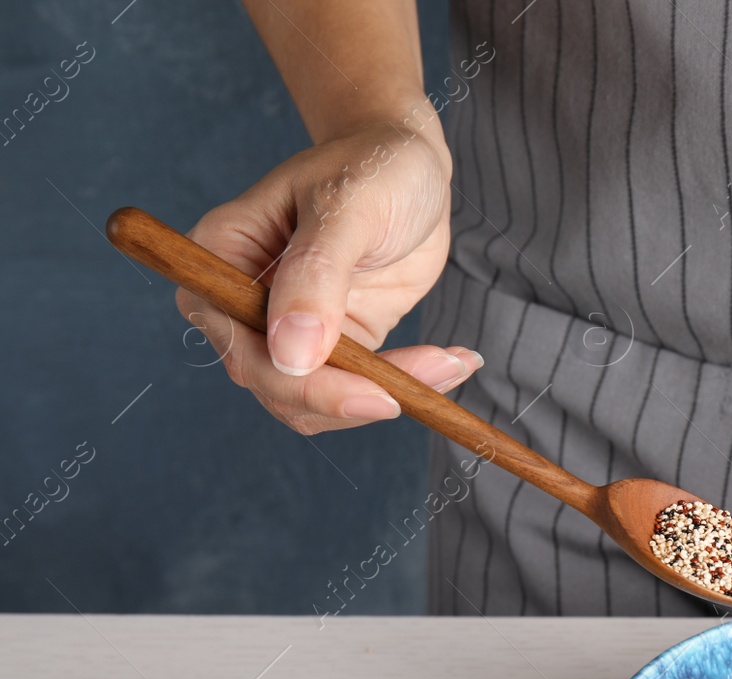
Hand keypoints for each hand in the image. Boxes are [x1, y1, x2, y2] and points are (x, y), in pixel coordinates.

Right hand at [178, 115, 479, 433]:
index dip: (303, 384)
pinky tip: (453, 363)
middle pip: (280, 388)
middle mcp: (242, 304)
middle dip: (356, 398)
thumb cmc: (369, 165)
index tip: (377, 394)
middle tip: (433, 379)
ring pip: (320, 402)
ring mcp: (288, 328)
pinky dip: (406, 386)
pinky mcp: (335, 343)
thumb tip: (291, 357)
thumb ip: (317, 276)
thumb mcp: (347, 207)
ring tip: (452, 363)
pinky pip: (359, 389)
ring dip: (388, 395)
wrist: (407, 163)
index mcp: (219, 260)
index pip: (244, 347)